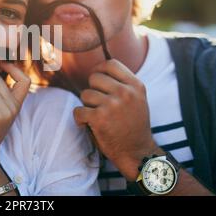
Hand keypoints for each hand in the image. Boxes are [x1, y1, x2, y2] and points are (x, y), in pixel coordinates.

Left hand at [73, 59, 158, 180]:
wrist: (137, 152)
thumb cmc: (133, 124)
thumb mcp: (137, 99)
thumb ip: (122, 83)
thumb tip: (98, 69)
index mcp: (136, 85)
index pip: (110, 64)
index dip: (99, 69)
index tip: (96, 80)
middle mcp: (125, 93)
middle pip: (94, 78)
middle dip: (92, 90)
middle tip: (98, 104)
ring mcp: (112, 105)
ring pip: (85, 94)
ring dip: (87, 106)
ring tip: (97, 116)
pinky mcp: (99, 118)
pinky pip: (78, 110)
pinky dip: (80, 119)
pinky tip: (87, 124)